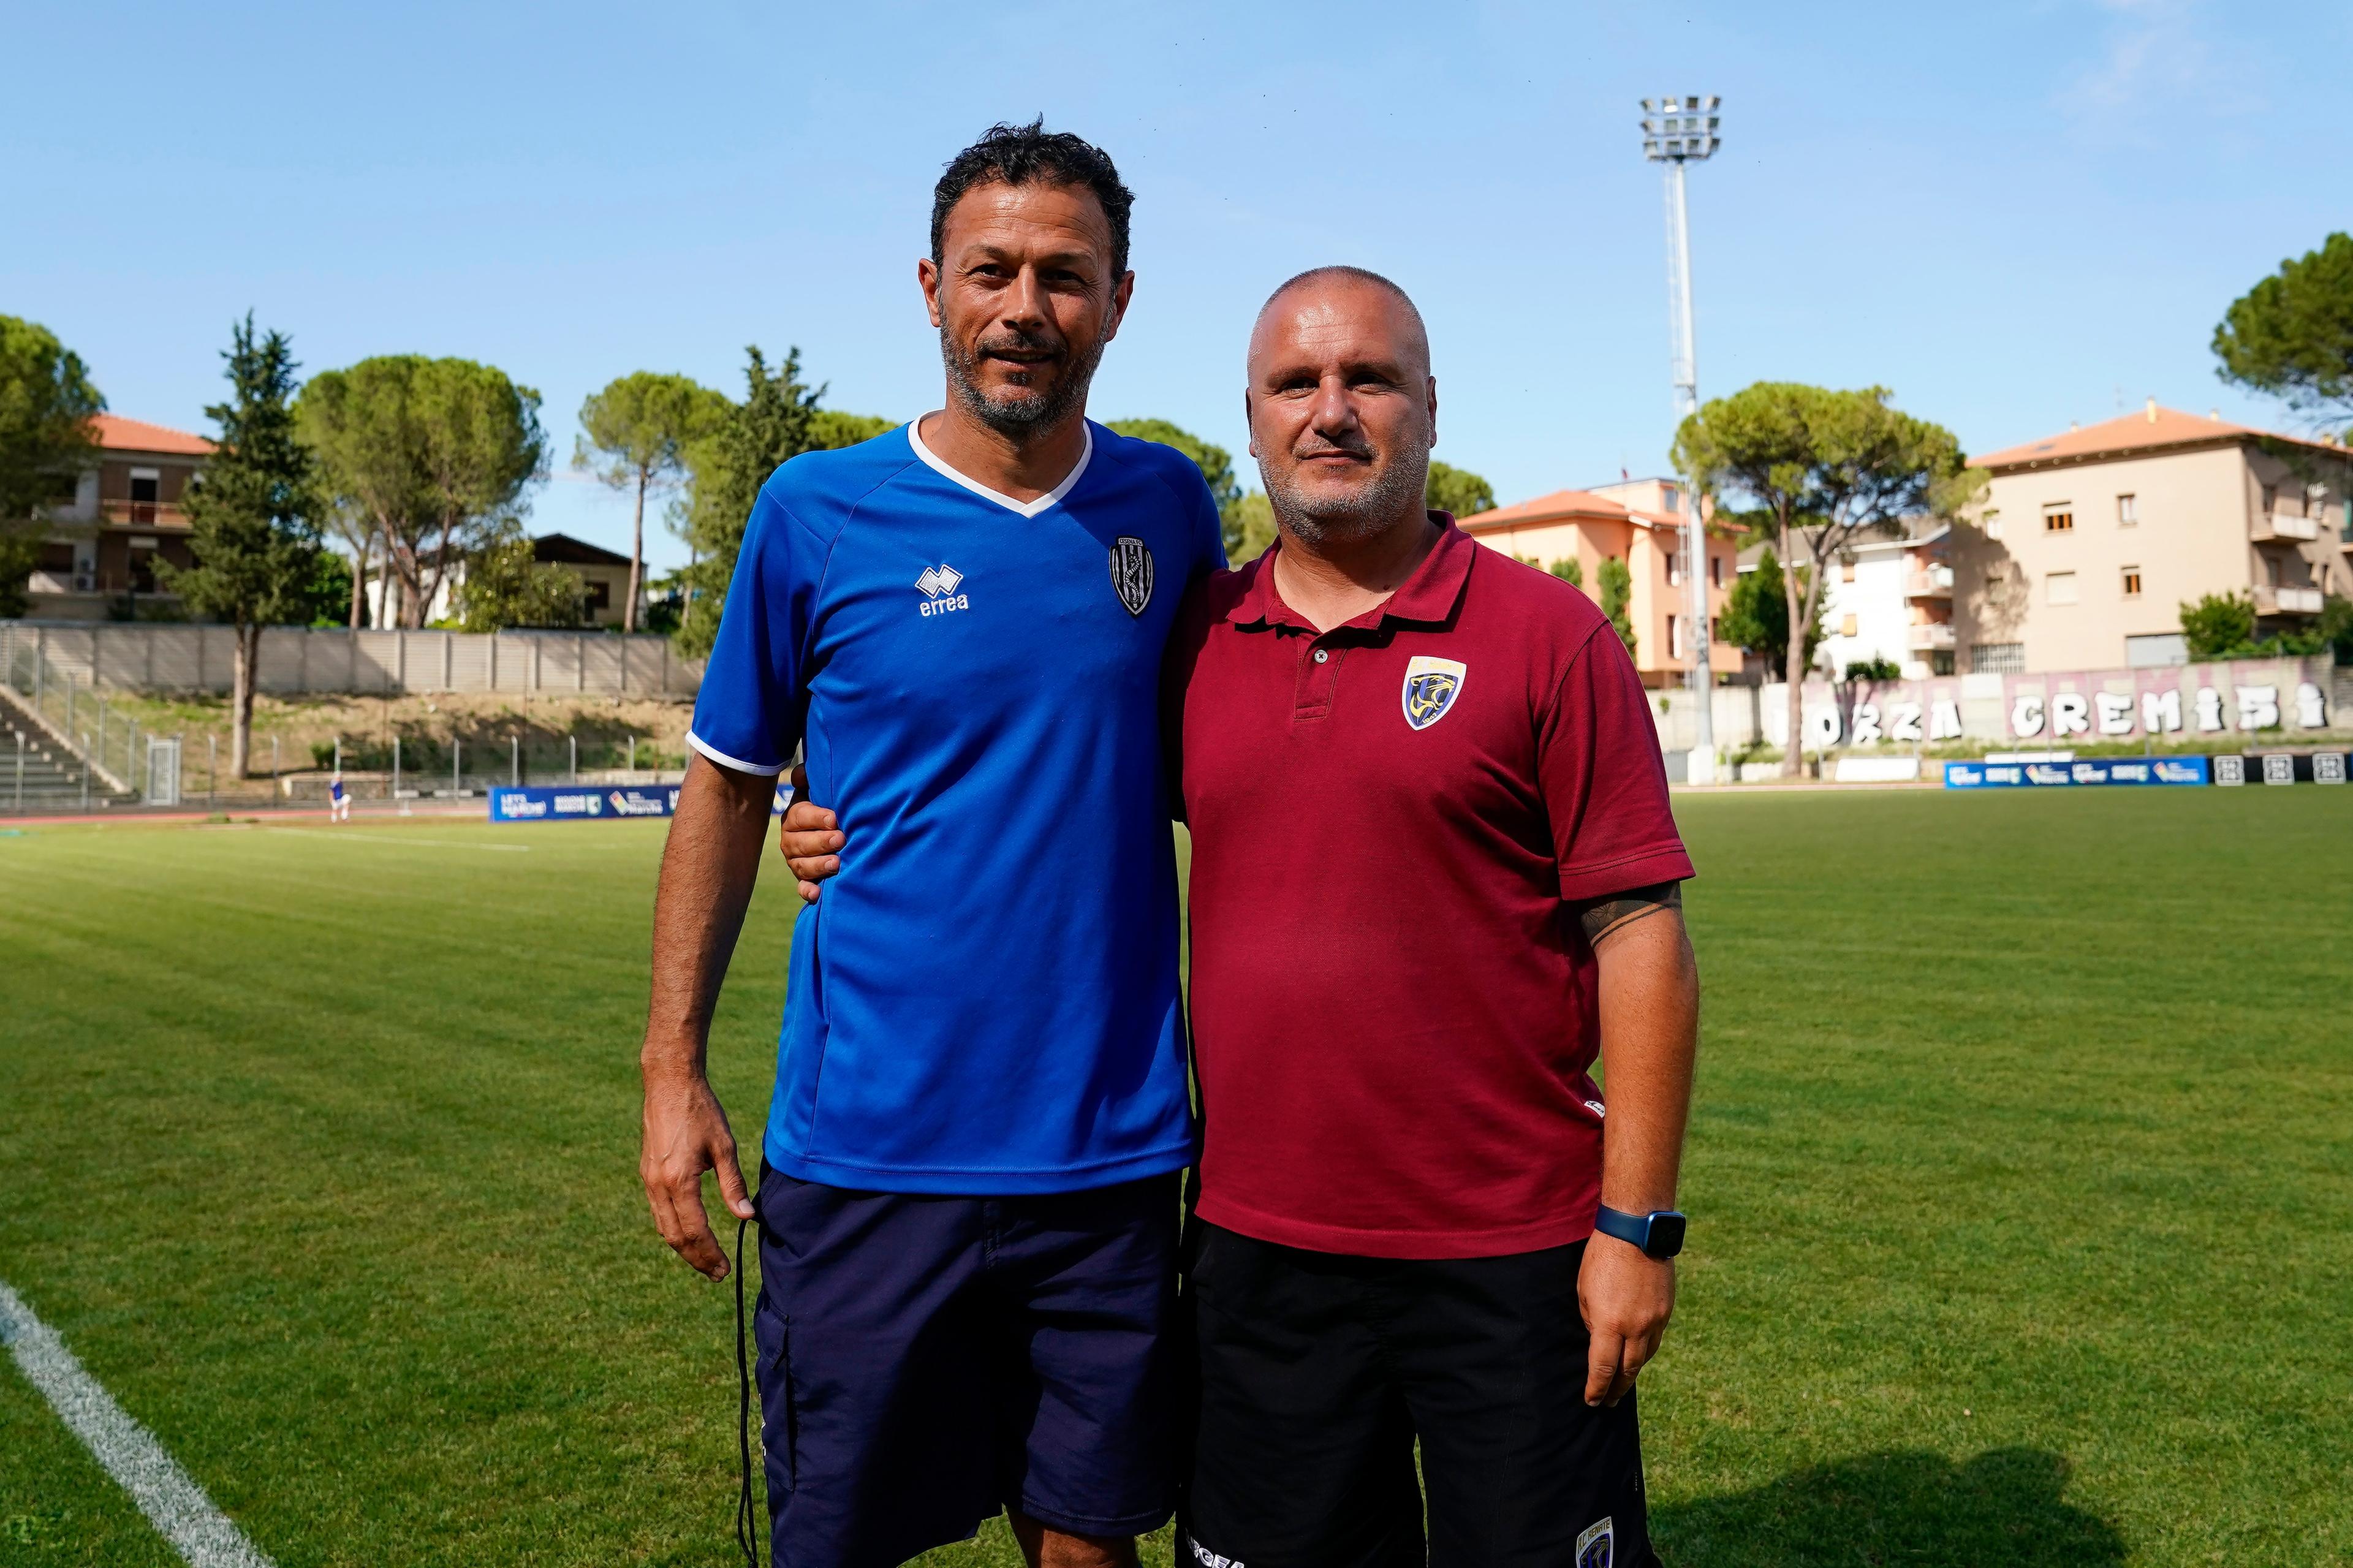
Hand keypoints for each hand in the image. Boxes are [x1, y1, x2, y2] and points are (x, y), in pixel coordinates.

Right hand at [639, 1063, 754, 1279]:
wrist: (669, 1083)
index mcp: (679, 1180)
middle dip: (696, 1259)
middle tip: (717, 1274)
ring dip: (683, 1248)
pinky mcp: (647, 1173)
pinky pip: (659, 1211)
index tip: (724, 1270)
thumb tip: (747, 1217)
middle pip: (675, 1237)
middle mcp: (658, 1185)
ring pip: (663, 1227)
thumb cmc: (701, 1111)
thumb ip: (733, 1185)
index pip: (695, 1231)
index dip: (710, 1254)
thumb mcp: (724, 1146)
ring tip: (705, 1260)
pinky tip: (689, 1233)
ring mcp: (649, 1179)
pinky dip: (673, 1229)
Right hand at [779, 762, 843, 903]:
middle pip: (800, 843)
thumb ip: (810, 780)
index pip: (800, 816)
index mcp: (794, 817)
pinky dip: (808, 892)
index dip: (816, 818)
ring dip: (818, 866)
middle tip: (841, 839)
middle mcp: (791, 841)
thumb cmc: (828, 806)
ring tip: (837, 863)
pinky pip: (802, 887)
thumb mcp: (817, 791)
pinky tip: (817, 894)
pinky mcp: (805, 879)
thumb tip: (802, 773)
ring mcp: (796, 861)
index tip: (834, 818)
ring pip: (801, 866)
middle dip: (821, 842)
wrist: (833, 830)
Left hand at [1578, 1233, 1674, 1406]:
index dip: (1597, 1388)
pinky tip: (1638, 1353)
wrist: (1636, 1231)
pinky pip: (1656, 1338)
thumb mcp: (1584, 1291)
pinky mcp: (1667, 1309)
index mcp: (1610, 1323)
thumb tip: (1599, 1339)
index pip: (1602, 1368)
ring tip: (1623, 1382)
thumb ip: (1592, 1320)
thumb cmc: (1601, 1258)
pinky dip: (1646, 1350)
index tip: (1592, 1401)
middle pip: (1628, 1369)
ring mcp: (1656, 1319)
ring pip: (1646, 1356)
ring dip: (1633, 1371)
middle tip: (1609, 1402)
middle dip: (1617, 1388)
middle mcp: (1636, 1327)